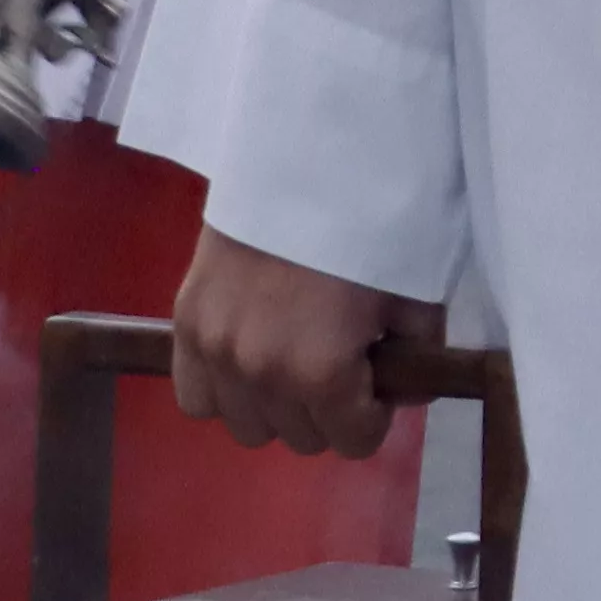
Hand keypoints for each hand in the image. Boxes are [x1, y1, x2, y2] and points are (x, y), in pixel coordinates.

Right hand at [171, 226, 435, 458]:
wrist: (307, 159)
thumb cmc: (371, 222)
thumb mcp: (417, 293)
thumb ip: (416, 356)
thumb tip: (403, 395)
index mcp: (320, 372)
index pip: (353, 442)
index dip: (374, 417)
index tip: (377, 384)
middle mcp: (259, 374)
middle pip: (301, 438)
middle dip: (329, 411)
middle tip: (342, 362)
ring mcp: (214, 351)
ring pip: (246, 426)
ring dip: (276, 406)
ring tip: (293, 358)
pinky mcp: (183, 324)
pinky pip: (195, 397)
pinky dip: (224, 389)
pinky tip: (249, 360)